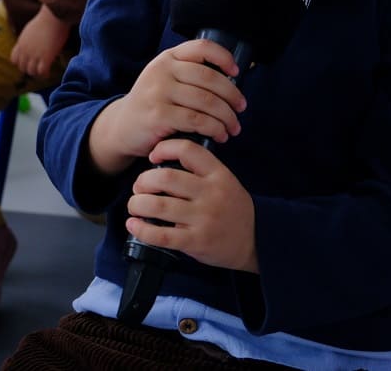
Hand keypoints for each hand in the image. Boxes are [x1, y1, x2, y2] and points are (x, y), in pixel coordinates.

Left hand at [9, 6, 69, 78]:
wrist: (53, 15)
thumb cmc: (47, 18)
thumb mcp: (31, 29)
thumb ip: (29, 39)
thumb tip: (35, 42)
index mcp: (21, 43)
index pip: (14, 60)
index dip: (21, 63)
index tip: (29, 62)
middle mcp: (25, 50)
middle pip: (22, 68)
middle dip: (30, 69)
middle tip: (38, 69)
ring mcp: (34, 54)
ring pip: (31, 72)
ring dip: (37, 73)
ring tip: (44, 72)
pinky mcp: (45, 57)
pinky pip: (42, 72)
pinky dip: (45, 74)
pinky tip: (49, 72)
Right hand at [86, 39, 243, 175]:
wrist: (121, 127)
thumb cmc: (153, 104)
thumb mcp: (165, 80)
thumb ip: (190, 75)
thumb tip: (232, 78)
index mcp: (168, 58)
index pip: (202, 47)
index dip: (224, 57)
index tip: (236, 72)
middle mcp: (163, 70)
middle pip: (210, 78)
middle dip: (232, 95)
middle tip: (241, 109)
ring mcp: (158, 92)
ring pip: (206, 101)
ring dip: (227, 117)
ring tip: (233, 128)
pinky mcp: (158, 115)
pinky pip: (197, 120)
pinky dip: (214, 129)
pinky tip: (219, 135)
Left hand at [126, 138, 257, 271]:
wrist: (256, 240)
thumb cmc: (233, 209)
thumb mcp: (225, 181)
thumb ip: (200, 171)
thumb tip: (162, 163)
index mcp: (218, 174)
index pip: (188, 150)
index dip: (164, 148)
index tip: (152, 156)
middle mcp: (211, 194)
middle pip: (166, 177)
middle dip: (144, 180)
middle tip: (139, 187)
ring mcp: (204, 218)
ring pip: (159, 206)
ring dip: (138, 204)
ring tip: (134, 205)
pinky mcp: (196, 241)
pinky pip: (161, 235)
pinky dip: (142, 229)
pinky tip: (134, 225)